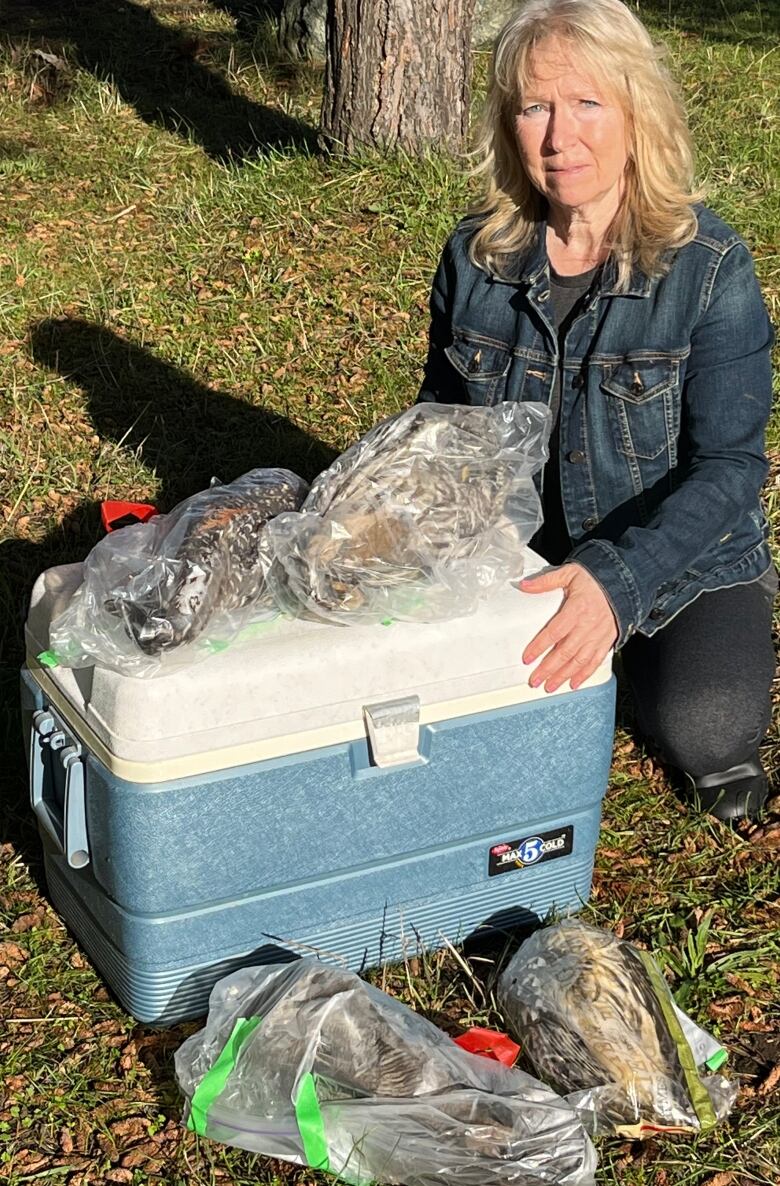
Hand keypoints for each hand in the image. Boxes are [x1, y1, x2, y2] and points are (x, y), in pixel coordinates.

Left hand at [519, 563, 617, 691]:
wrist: (624, 581)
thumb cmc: (595, 578)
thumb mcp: (569, 573)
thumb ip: (546, 581)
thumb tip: (524, 585)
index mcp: (576, 608)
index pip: (554, 632)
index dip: (539, 647)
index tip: (527, 658)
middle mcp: (588, 625)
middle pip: (565, 652)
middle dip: (548, 669)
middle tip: (535, 680)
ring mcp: (599, 635)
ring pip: (579, 660)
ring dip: (564, 675)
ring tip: (550, 686)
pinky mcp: (607, 640)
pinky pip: (595, 661)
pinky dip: (584, 674)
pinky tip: (574, 683)